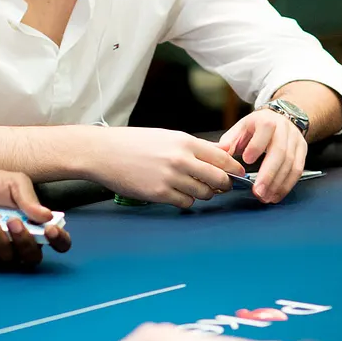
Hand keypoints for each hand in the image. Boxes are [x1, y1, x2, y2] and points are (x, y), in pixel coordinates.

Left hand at [0, 168, 72, 267]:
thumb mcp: (14, 182)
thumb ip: (29, 198)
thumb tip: (47, 216)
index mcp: (37, 225)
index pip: (60, 243)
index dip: (59, 241)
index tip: (50, 229)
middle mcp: (22, 243)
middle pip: (32, 257)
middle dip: (23, 241)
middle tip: (12, 220)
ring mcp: (2, 252)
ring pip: (5, 258)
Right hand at [84, 126, 244, 207]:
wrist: (104, 152)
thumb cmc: (134, 143)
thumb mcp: (167, 137)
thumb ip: (194, 146)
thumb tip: (221, 153)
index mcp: (184, 142)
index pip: (222, 158)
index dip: (234, 168)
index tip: (237, 174)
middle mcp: (181, 159)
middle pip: (219, 179)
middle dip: (223, 185)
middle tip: (221, 187)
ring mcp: (170, 177)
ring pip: (204, 194)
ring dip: (204, 194)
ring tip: (195, 189)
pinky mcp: (159, 193)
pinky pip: (185, 203)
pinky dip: (186, 201)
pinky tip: (178, 194)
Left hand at [219, 108, 307, 203]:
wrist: (283, 118)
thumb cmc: (258, 126)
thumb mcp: (241, 128)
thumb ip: (229, 141)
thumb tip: (216, 151)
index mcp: (266, 120)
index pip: (264, 131)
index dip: (256, 146)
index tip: (246, 160)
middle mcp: (284, 130)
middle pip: (280, 152)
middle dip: (269, 174)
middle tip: (258, 191)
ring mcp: (295, 141)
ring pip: (290, 164)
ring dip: (278, 184)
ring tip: (265, 197)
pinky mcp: (303, 151)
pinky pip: (298, 170)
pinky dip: (287, 185)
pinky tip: (276, 195)